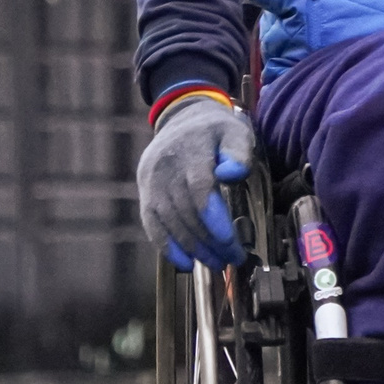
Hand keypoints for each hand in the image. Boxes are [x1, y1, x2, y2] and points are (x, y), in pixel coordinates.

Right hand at [137, 93, 256, 268]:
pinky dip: (167, 247)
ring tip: (215, 263)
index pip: (199, 190)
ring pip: (169, 222)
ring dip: (192, 248)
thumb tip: (232, 174)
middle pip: (185, 212)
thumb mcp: (235, 132)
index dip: (213, 220)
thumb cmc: (216, 131)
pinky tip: (185, 263)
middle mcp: (165, 167)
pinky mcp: (145, 193)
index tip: (231, 243)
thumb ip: (239, 152)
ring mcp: (151, 181)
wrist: (183, 119)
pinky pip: (152, 224)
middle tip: (232, 259)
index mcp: (191, 150)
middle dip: (210, 241)